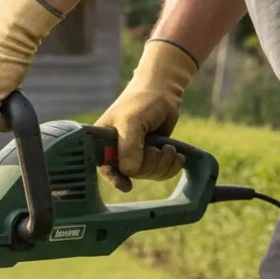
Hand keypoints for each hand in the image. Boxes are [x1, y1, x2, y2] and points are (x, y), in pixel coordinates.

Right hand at [95, 39, 197, 191]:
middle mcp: (117, 151)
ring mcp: (135, 154)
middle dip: (149, 163)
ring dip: (163, 164)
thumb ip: (128, 148)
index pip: (104, 167)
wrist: (163, 93)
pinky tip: (176, 156)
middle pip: (131, 173)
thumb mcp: (131, 123)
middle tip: (156, 148)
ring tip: (168, 148)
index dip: (114, 178)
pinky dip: (171, 167)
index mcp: (103, 143)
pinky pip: (159, 173)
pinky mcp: (151, 156)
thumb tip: (129, 172)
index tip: (126, 186)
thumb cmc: (141, 102)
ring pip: (147, 174)